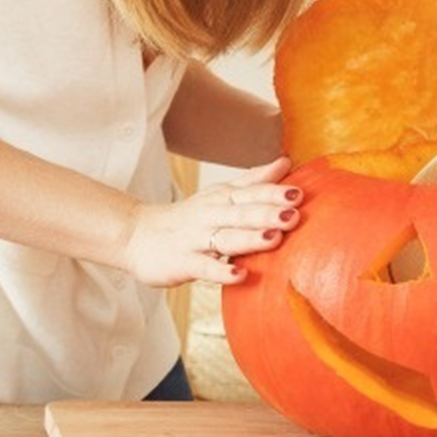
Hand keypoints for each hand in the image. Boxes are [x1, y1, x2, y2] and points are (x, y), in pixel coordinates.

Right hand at [120, 157, 303, 287]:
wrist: (136, 235)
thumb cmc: (189, 216)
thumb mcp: (221, 193)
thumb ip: (254, 180)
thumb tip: (286, 162)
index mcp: (223, 197)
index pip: (252, 192)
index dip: (275, 193)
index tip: (301, 193)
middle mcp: (211, 214)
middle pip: (243, 212)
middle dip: (269, 213)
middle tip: (295, 215)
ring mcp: (196, 239)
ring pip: (226, 237)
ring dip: (250, 238)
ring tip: (275, 238)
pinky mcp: (182, 263)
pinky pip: (204, 267)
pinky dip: (221, 271)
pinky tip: (240, 275)